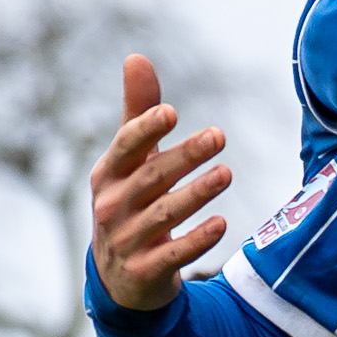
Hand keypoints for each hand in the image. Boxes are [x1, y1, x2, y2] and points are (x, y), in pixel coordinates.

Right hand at [89, 54, 231, 311]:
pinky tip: (222, 224)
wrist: (120, 278)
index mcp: (109, 174)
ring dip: (197, 193)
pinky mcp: (144, 272)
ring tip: (227, 173)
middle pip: (152, 177)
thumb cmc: (130, 204)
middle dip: (185, 156)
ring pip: (164, 215)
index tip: (173, 112)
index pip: (125, 147)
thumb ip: (137, 114)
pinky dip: (197, 240)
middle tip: (219, 135)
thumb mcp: (130, 163)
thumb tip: (137, 58)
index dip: (146, 129)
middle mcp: (113, 206)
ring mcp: (126, 241)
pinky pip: (173, 255)